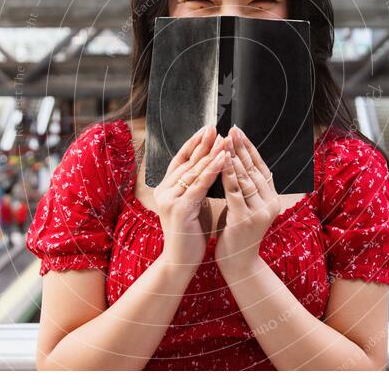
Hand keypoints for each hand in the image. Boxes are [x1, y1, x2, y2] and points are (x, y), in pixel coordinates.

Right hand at [155, 125, 226, 271]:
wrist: (180, 262)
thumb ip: (197, 187)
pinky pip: (199, 185)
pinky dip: (212, 170)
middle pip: (187, 161)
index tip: (208, 129)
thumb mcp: (194, 204)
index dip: (194, 143)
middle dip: (204, 143)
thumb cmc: (190, 234)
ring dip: (211, 153)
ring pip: (194, 170)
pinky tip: (223, 159)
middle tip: (217, 127)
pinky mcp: (179, 209)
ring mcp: (170, 199)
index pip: (181, 159)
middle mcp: (164, 190)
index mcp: (166, 188)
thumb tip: (210, 167)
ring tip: (224, 140)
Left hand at [214, 125, 280, 274]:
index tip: (238, 131)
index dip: (249, 148)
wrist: (237, 263)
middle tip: (230, 129)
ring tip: (224, 141)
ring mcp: (259, 211)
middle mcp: (270, 203)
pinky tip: (218, 162)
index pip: (261, 167)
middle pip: (254, 169)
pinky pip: (234, 191)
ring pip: (245, 178)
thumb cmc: (237, 233)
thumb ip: (244, 187)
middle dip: (241, 148)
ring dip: (233, 157)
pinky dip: (226, 174)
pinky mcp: (245, 218)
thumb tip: (235, 160)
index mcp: (272, 199)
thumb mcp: (244, 206)